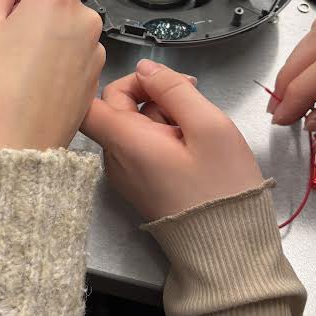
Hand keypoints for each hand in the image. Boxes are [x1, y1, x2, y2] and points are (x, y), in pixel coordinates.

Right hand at [0, 0, 105, 150]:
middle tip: (4, 22)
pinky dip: (57, 56)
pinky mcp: (93, 78)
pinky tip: (32, 77)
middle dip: (34, 2)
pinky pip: (74, 53)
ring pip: (68, 27)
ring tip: (16, 57)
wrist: (14, 146)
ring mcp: (93, 51)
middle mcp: (85, 20)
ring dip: (47, 31)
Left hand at [82, 59, 261, 220]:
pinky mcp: (139, 182)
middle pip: (114, 107)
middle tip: (190, 94)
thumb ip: (174, 89)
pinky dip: (162, 134)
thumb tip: (147, 67)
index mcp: (125, 142)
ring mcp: (125, 172)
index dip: (109, 79)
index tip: (148, 76)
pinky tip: (191, 143)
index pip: (87, 102)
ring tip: (196, 126)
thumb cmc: (221, 190)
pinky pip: (140, 145)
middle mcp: (116, 158)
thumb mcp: (209, 126)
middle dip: (149, 92)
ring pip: (131, 124)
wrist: (228, 248)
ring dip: (160, 114)